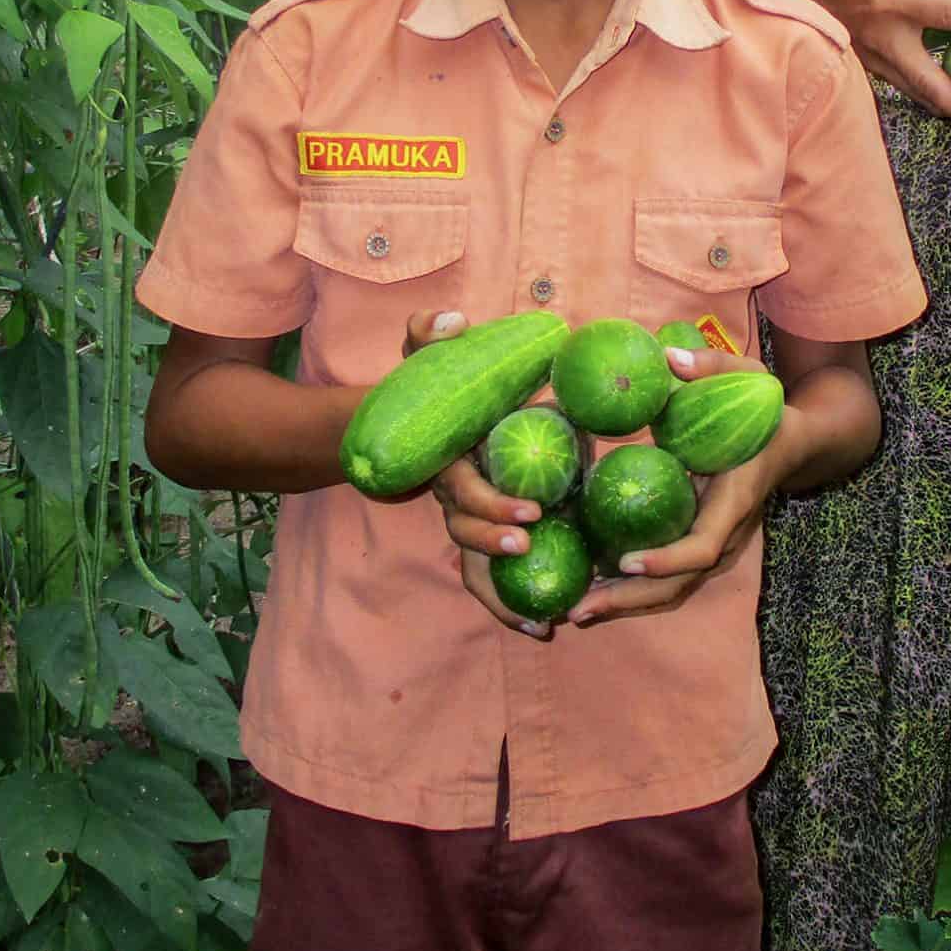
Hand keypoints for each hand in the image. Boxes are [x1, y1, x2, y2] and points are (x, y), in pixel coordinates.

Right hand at [403, 309, 556, 639]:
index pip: (465, 491)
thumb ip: (430, 332)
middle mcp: (453, 496)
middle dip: (497, 546)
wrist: (406, 420)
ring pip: (473, 567)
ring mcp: (463, 519)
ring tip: (544, 616)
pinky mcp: (480, 534)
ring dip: (503, 594)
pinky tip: (541, 627)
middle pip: (466, 534)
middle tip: (534, 548)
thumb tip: (452, 323)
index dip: (492, 507)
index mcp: (448, 461)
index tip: (531, 514)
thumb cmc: (428, 384)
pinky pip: (485, 578)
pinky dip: (507, 606)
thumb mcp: (423, 353)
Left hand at [566, 344, 789, 627]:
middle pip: (680, 583)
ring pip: (673, 589)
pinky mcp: (701, 543)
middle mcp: (726, 533)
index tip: (626, 559)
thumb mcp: (748, 376)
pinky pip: (668, 575)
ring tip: (575, 611)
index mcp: (734, 500)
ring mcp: (715, 544)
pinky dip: (633, 587)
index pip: (702, 545)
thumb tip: (668, 357)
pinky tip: (592, 588)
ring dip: (626, 603)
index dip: (667, 558)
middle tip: (579, 609)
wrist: (796, 443)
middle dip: (631, 599)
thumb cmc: (766, 409)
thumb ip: (711, 363)